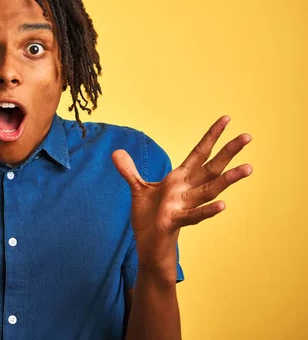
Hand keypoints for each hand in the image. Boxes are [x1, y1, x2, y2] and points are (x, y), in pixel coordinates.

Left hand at [112, 116, 251, 272]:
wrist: (149, 245)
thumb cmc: (149, 218)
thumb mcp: (138, 189)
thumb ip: (129, 171)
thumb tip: (116, 152)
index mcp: (179, 179)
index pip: (199, 153)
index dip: (211, 136)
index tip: (226, 119)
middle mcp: (186, 190)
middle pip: (211, 168)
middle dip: (229, 152)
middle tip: (248, 136)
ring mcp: (183, 205)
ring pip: (210, 190)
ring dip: (228, 180)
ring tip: (248, 168)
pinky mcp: (174, 221)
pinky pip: (194, 216)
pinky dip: (208, 211)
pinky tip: (223, 205)